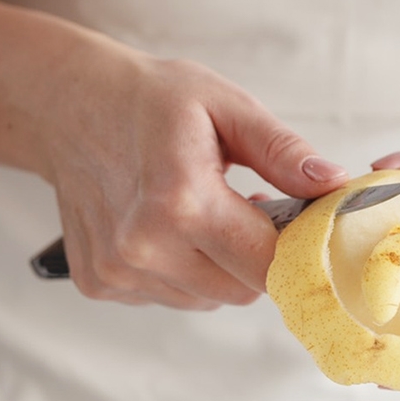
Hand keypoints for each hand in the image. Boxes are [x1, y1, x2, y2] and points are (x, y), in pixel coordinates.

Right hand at [34, 42, 347, 308]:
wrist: (69, 106)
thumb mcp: (225, 106)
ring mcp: (118, 271)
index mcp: (180, 201)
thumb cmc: (149, 101)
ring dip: (218, 267)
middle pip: (242, 291)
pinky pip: (170, 297)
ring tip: (202, 214)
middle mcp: (143, 246)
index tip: (296, 220)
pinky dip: (181, 271)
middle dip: (256, 257)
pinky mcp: (100, 284)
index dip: (295, 246)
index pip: (269, 262)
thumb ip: (282, 150)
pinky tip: (167, 228)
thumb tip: (330, 185)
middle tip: (246, 209)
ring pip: (207, 299)